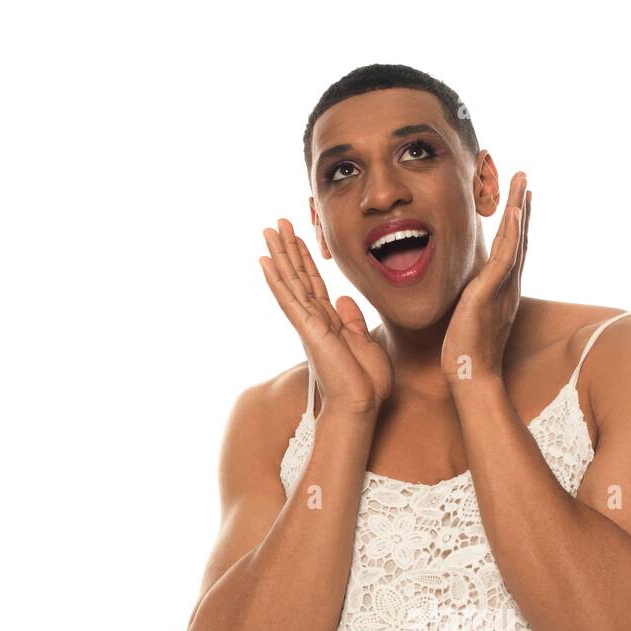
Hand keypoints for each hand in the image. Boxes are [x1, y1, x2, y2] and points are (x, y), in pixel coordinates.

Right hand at [259, 218, 393, 417]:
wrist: (362, 406)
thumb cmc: (366, 384)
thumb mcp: (366, 344)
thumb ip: (352, 321)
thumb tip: (344, 298)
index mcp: (329, 323)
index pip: (314, 284)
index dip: (305, 259)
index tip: (298, 237)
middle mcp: (313, 320)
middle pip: (298, 277)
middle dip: (288, 248)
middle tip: (276, 223)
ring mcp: (308, 324)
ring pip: (290, 282)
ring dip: (279, 254)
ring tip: (268, 231)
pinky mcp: (307, 330)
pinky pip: (289, 300)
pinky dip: (276, 280)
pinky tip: (265, 262)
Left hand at [441, 172, 530, 384]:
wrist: (470, 375)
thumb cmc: (464, 352)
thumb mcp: (466, 316)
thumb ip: (468, 299)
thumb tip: (462, 291)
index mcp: (501, 289)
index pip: (511, 249)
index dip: (516, 223)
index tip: (518, 199)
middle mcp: (508, 285)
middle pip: (519, 238)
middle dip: (522, 207)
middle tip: (525, 179)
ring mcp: (502, 288)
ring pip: (515, 240)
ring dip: (519, 208)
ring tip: (523, 181)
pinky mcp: (490, 293)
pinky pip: (505, 257)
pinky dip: (511, 233)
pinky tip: (513, 212)